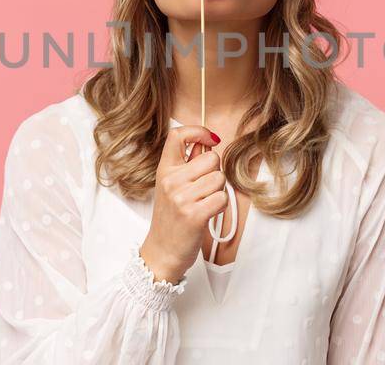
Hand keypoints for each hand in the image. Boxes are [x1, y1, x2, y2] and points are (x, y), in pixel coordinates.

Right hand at [139, 125, 227, 283]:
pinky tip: (208, 213)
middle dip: (215, 173)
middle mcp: (171, 181)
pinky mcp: (194, 215)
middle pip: (212, 159)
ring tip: (204, 203)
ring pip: (220, 179)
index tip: (211, 139)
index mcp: (164, 170)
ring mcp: (181, 198)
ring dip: (219, 191)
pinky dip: (220, 206)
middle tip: (204, 190)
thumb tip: (206, 143)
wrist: (162, 252)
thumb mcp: (171, 187)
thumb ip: (188, 164)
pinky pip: (222, 198)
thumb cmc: (171, 219)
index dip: (199, 132)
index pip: (178, 135)